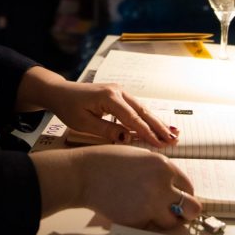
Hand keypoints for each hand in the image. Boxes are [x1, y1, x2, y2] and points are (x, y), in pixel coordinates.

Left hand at [17, 67, 176, 147]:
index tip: (159, 144)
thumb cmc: (69, 107)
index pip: (132, 118)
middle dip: (159, 127)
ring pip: (142, 109)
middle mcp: (118, 91)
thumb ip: (106, 130)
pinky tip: (158, 126)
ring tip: (172, 135)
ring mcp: (120, 91)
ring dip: (157, 123)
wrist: (61, 93)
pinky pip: (136, 108)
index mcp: (109, 96)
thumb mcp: (84, 123)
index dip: (146, 132)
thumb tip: (127, 138)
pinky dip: (148, 118)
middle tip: (173, 140)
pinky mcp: (119, 95)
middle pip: (143, 111)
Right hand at [31, 146, 201, 228]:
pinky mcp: (138, 220)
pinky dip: (143, 223)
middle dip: (186, 211)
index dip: (183, 194)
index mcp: (164, 167)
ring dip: (164, 220)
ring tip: (149, 213)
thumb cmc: (109, 162)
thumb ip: (159, 171)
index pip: (188, 186)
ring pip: (173, 222)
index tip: (176, 198)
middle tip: (175, 212)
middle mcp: (162, 186)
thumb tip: (172, 186)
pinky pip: (149, 227)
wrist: (84, 174)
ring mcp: (151, 205)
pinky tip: (130, 211)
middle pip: (192, 207)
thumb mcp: (141, 156)